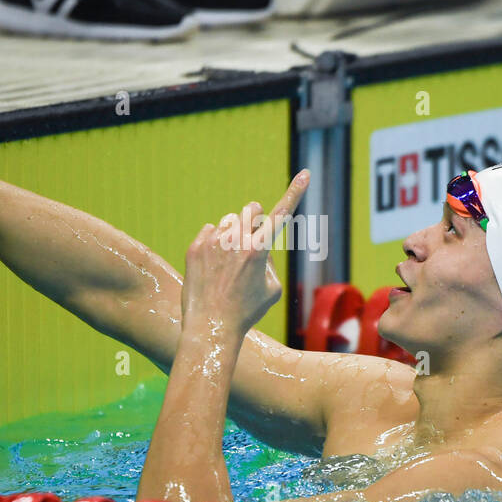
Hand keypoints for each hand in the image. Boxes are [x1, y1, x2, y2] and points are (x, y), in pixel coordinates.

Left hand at [181, 170, 309, 338]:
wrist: (211, 327)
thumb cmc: (246, 311)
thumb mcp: (272, 290)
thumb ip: (269, 260)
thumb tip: (258, 243)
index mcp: (259, 250)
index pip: (282, 213)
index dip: (295, 191)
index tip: (306, 173)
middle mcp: (236, 240)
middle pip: (250, 210)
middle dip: (254, 219)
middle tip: (250, 241)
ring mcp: (213, 242)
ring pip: (228, 222)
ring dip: (232, 235)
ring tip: (227, 264)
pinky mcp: (195, 247)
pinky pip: (209, 231)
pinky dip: (213, 243)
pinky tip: (212, 266)